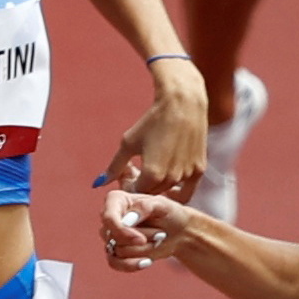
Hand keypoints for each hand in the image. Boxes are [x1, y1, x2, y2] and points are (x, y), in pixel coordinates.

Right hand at [100, 188, 187, 271]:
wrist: (179, 231)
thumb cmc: (170, 213)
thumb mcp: (162, 204)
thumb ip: (144, 207)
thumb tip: (126, 221)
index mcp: (116, 200)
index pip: (108, 218)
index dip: (122, 231)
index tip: (141, 240)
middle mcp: (110, 217)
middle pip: (114, 237)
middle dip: (141, 239)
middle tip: (161, 234)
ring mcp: (112, 235)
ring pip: (118, 250)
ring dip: (143, 249)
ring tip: (158, 239)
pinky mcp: (116, 251)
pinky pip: (114, 263)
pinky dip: (131, 265)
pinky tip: (147, 261)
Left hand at [103, 58, 209, 195]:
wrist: (182, 104)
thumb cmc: (152, 122)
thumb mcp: (128, 144)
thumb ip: (114, 167)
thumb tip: (98, 183)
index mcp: (152, 174)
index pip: (136, 193)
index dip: (129, 185)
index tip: (128, 174)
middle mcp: (171, 178)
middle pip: (153, 194)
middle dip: (143, 187)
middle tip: (138, 172)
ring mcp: (187, 174)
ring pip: (169, 191)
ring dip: (159, 187)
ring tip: (153, 168)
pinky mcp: (200, 169)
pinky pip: (187, 190)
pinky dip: (177, 190)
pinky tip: (169, 180)